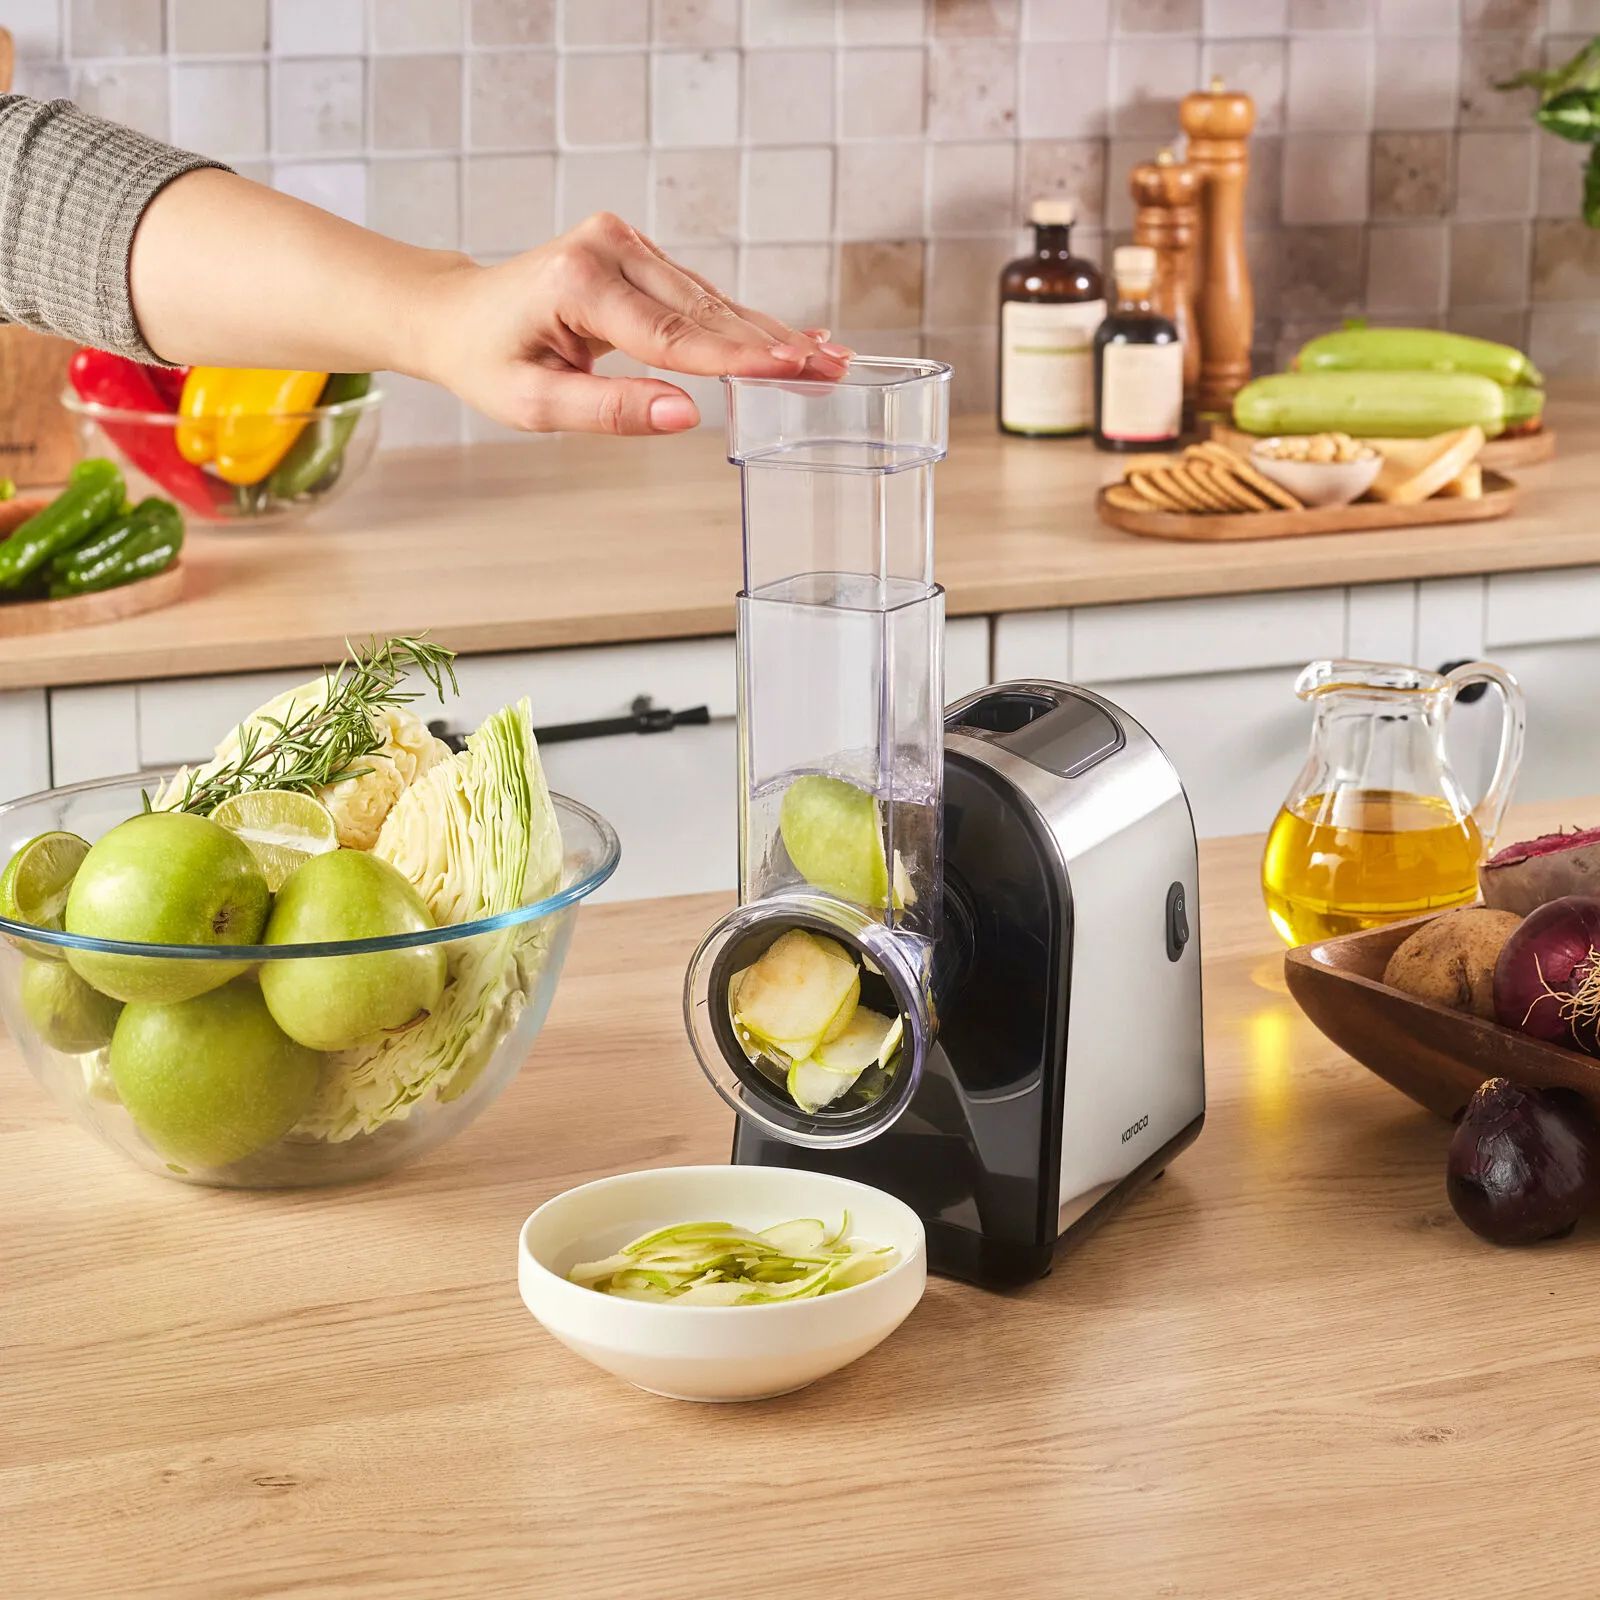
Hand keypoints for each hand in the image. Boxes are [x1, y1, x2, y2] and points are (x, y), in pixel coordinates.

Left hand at [417, 213, 853, 435]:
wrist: (456, 314)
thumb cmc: (486, 361)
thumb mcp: (533, 404)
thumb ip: (610, 411)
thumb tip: (685, 418)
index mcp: (578, 282)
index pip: (672, 334)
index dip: (736, 359)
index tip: (791, 369)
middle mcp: (608, 248)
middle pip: (704, 312)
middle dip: (772, 345)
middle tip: (835, 371)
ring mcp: (625, 242)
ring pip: (711, 301)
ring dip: (769, 334)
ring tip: (827, 360)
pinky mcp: (637, 252)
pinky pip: (699, 296)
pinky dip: (743, 324)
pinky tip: (789, 341)